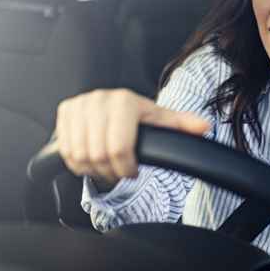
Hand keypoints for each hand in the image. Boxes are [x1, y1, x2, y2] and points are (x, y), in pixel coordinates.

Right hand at [55, 88, 210, 187]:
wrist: (112, 107)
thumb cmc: (138, 117)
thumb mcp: (160, 120)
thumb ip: (181, 125)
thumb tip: (204, 126)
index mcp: (123, 100)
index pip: (118, 148)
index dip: (125, 168)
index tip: (131, 171)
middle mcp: (98, 98)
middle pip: (98, 154)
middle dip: (109, 171)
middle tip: (118, 171)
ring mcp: (79, 104)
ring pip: (79, 154)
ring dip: (93, 169)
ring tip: (106, 166)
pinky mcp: (65, 111)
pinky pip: (65, 150)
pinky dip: (77, 163)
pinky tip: (90, 159)